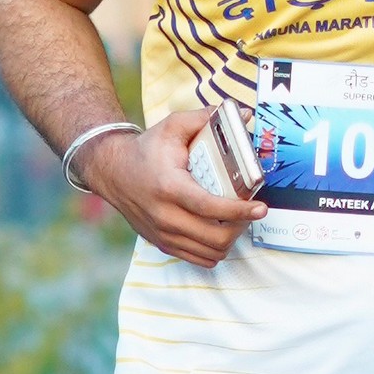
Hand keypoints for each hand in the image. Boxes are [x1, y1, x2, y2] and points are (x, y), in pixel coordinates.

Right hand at [84, 109, 262, 266]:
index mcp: (169, 187)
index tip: (260, 209)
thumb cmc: (146, 150)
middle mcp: (165, 215)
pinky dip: (215, 250)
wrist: (113, 172)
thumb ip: (205, 119)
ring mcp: (163, 234)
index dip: (239, 211)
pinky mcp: (163, 243)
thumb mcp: (172, 127)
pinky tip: (220, 233)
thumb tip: (243, 114)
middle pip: (215, 237)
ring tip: (237, 221)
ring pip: (210, 253)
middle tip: (250, 212)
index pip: (209, 207)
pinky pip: (199, 259)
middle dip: (241, 226)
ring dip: (231, 239)